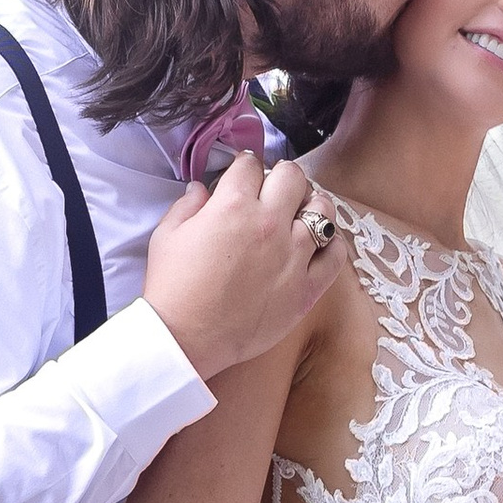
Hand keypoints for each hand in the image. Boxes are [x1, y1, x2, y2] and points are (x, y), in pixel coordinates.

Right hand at [143, 151, 338, 379]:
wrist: (186, 338)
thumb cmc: (172, 287)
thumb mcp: (167, 235)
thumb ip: (188, 204)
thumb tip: (201, 189)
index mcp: (232, 206)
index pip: (250, 165)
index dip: (246, 166)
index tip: (244, 175)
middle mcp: (269, 224)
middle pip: (291, 177)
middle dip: (281, 176)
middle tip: (274, 190)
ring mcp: (293, 256)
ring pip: (322, 211)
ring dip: (312, 204)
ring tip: (302, 212)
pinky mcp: (306, 288)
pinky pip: (335, 256)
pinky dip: (331, 244)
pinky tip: (319, 244)